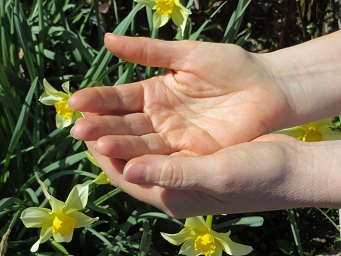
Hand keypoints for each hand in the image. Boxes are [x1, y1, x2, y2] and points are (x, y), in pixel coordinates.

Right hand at [69, 34, 288, 159]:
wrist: (267, 88)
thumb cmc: (231, 66)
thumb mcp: (187, 54)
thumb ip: (148, 51)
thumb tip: (106, 40)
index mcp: (154, 92)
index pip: (119, 98)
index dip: (98, 99)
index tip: (75, 101)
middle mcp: (158, 117)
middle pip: (124, 123)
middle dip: (101, 126)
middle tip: (78, 128)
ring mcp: (173, 137)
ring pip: (140, 143)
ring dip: (118, 144)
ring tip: (95, 144)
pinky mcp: (191, 153)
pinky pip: (163, 157)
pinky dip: (145, 160)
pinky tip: (126, 161)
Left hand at [86, 134, 340, 217]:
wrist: (288, 169)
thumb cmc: (256, 176)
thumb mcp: (214, 173)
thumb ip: (171, 173)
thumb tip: (128, 168)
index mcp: (172, 197)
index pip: (126, 178)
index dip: (104, 155)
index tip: (88, 131)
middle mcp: (172, 186)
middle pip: (129, 163)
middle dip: (108, 141)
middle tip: (88, 119)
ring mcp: (182, 171)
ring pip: (142, 150)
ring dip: (124, 132)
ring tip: (105, 112)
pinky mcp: (192, 157)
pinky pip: (159, 141)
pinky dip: (146, 127)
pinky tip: (141, 111)